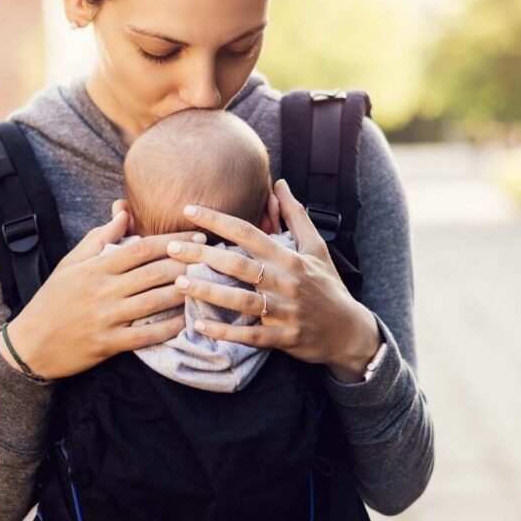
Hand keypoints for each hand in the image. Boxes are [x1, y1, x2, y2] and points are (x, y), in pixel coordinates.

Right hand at [0, 209, 204, 379]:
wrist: (29, 344)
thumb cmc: (53, 299)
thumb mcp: (71, 263)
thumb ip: (100, 238)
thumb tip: (124, 211)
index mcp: (95, 267)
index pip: (141, 248)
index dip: (172, 240)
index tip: (197, 236)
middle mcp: (102, 290)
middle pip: (153, 272)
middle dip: (186, 263)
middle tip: (212, 257)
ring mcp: (105, 318)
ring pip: (152, 302)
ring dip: (182, 293)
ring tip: (207, 285)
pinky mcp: (107, 343)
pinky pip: (143, 335)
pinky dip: (166, 329)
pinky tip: (186, 322)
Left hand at [164, 179, 381, 382]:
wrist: (350, 331)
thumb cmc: (328, 287)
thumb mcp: (316, 248)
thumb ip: (295, 215)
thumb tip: (280, 183)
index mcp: (289, 258)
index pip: (249, 233)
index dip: (218, 220)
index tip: (189, 209)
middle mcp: (286, 282)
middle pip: (240, 264)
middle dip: (203, 254)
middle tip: (171, 246)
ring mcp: (285, 311)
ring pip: (242, 300)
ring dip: (209, 291)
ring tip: (179, 283)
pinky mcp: (284, 337)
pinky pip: (250, 335)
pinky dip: (225, 331)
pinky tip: (198, 325)